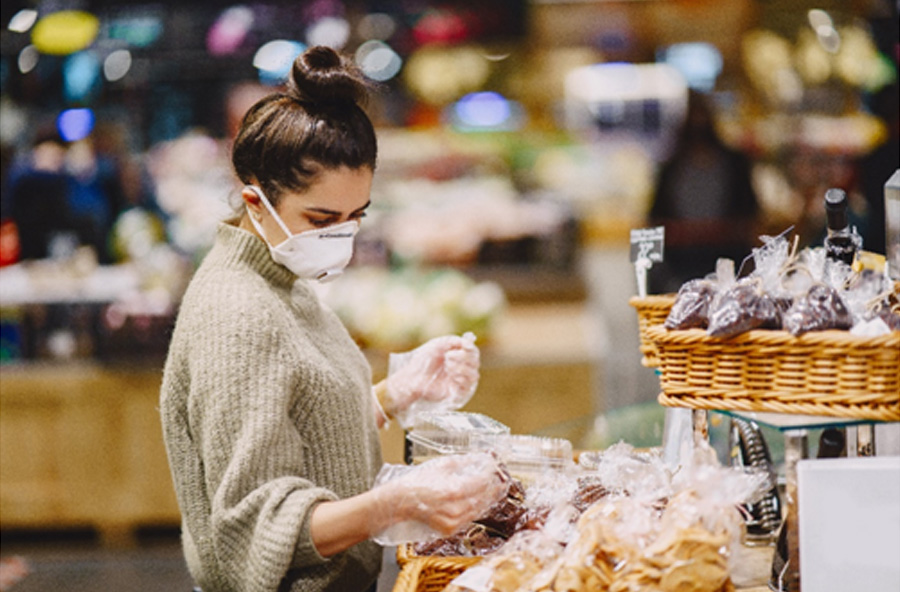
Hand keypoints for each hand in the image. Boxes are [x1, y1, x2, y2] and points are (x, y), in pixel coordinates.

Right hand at [370, 453, 508, 544]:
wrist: (400, 503)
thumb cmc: (417, 483)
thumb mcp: (440, 466)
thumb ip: (461, 462)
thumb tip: (477, 457)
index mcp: (454, 491)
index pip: (481, 482)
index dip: (491, 473)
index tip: (496, 466)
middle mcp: (456, 509)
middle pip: (484, 497)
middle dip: (494, 487)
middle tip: (501, 478)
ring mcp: (453, 522)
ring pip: (479, 510)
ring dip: (488, 498)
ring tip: (494, 488)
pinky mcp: (450, 530)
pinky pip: (469, 519)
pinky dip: (476, 509)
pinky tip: (480, 501)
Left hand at [383, 333, 479, 427]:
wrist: (411, 377)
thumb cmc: (423, 360)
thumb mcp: (438, 345)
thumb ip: (454, 341)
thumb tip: (469, 341)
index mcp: (459, 357)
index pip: (474, 353)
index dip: (471, 349)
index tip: (464, 346)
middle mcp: (462, 369)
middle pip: (476, 363)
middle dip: (463, 358)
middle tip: (448, 357)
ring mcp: (459, 381)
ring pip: (474, 375)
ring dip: (462, 368)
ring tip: (447, 366)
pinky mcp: (456, 393)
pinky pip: (467, 388)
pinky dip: (461, 380)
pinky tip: (451, 376)